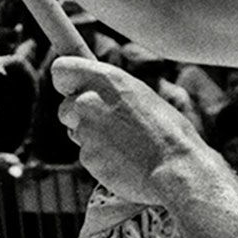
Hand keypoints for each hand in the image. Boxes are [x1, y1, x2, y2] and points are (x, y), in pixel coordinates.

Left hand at [49, 54, 212, 206]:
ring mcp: (86, 129)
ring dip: (91, 137)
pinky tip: (124, 160)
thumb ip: (110, 90)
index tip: (71, 89)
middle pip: (65, 106)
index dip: (66, 81)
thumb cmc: (168, 131)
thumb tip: (88, 84)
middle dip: (77, 115)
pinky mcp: (87, 156)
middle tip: (105, 125)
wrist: (177, 168)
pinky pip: (86, 155)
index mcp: (107, 79)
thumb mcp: (140, 95)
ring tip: (123, 144)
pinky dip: (100, 158)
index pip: (61, 68)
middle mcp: (89, 100)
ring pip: (75, 131)